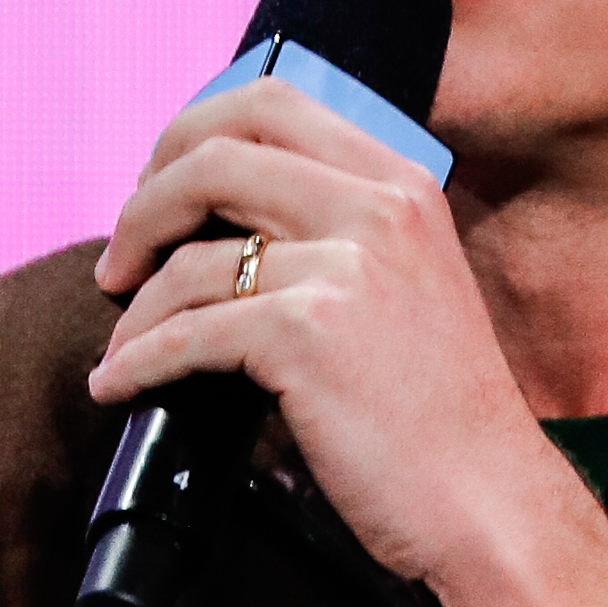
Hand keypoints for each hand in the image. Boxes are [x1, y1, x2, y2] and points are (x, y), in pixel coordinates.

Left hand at [87, 80, 607, 606]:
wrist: (490, 504)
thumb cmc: (437, 414)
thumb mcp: (405, 284)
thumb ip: (333, 232)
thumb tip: (212, 221)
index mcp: (400, 182)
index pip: (270, 102)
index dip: (189, 135)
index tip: (156, 192)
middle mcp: (377, 207)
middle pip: (214, 155)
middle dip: (143, 205)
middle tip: (117, 263)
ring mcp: (347, 266)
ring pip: (189, 256)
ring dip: (133, 306)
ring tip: (120, 343)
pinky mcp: (310, 334)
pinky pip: (185, 333)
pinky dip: (135, 361)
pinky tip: (117, 387)